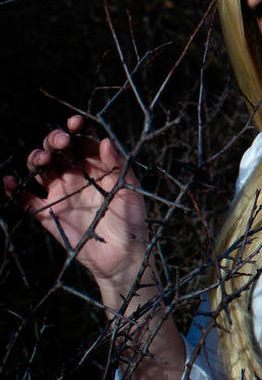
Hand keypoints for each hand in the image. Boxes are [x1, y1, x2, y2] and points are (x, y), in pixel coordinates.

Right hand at [4, 115, 148, 290]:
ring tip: (42, 160)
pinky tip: (10, 181)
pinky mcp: (47, 214)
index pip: (81, 141)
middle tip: (60, 142)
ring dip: (36, 158)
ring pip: (40, 169)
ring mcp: (59, 194)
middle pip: (56, 151)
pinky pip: (25, 200)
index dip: (76, 129)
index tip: (76, 123)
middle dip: (54, 140)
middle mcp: (75, 176)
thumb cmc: (132, 220)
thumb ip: (118, 165)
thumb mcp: (130, 190)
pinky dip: (13, 190)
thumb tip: (104, 140)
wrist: (123, 256)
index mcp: (95, 167)